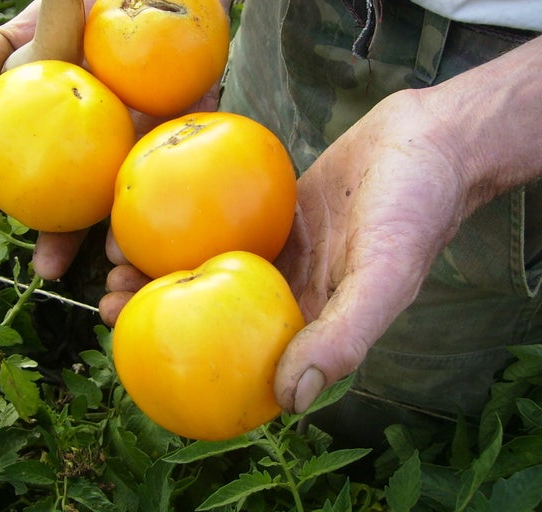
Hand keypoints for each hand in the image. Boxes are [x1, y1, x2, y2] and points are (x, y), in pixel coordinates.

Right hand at [0, 0, 225, 279]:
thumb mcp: (49, 12)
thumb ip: (8, 39)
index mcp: (63, 122)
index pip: (21, 165)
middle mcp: (102, 140)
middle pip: (76, 199)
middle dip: (59, 237)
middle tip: (46, 270)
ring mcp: (146, 138)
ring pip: (128, 196)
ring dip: (120, 235)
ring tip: (113, 262)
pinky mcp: (192, 128)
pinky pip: (181, 164)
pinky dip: (172, 187)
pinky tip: (167, 212)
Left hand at [101, 87, 472, 412]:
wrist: (432, 139)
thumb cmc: (416, 209)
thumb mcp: (386, 275)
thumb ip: (344, 337)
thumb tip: (291, 402)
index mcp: (320, 323)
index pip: (248, 359)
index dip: (192, 363)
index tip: (137, 350)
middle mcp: (298, 292)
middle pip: (218, 313)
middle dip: (160, 309)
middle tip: (109, 300)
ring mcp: (287, 251)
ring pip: (215, 266)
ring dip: (167, 265)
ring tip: (119, 256)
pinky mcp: (281, 211)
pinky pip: (227, 223)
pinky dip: (190, 224)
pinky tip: (153, 214)